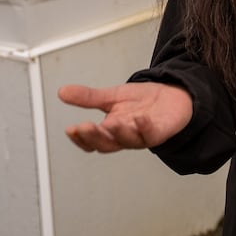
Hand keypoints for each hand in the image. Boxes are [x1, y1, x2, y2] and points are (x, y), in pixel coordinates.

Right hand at [58, 82, 192, 152]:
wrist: (172, 97)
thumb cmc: (142, 102)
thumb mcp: (112, 96)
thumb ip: (88, 97)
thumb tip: (62, 92)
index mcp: (110, 130)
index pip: (91, 141)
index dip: (80, 138)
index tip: (71, 129)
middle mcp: (124, 136)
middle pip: (106, 144)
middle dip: (94, 137)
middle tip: (84, 127)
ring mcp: (142, 136)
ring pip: (128, 141)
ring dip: (118, 134)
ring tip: (111, 124)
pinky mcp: (160, 132)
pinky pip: (151, 134)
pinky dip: (145, 128)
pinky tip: (140, 119)